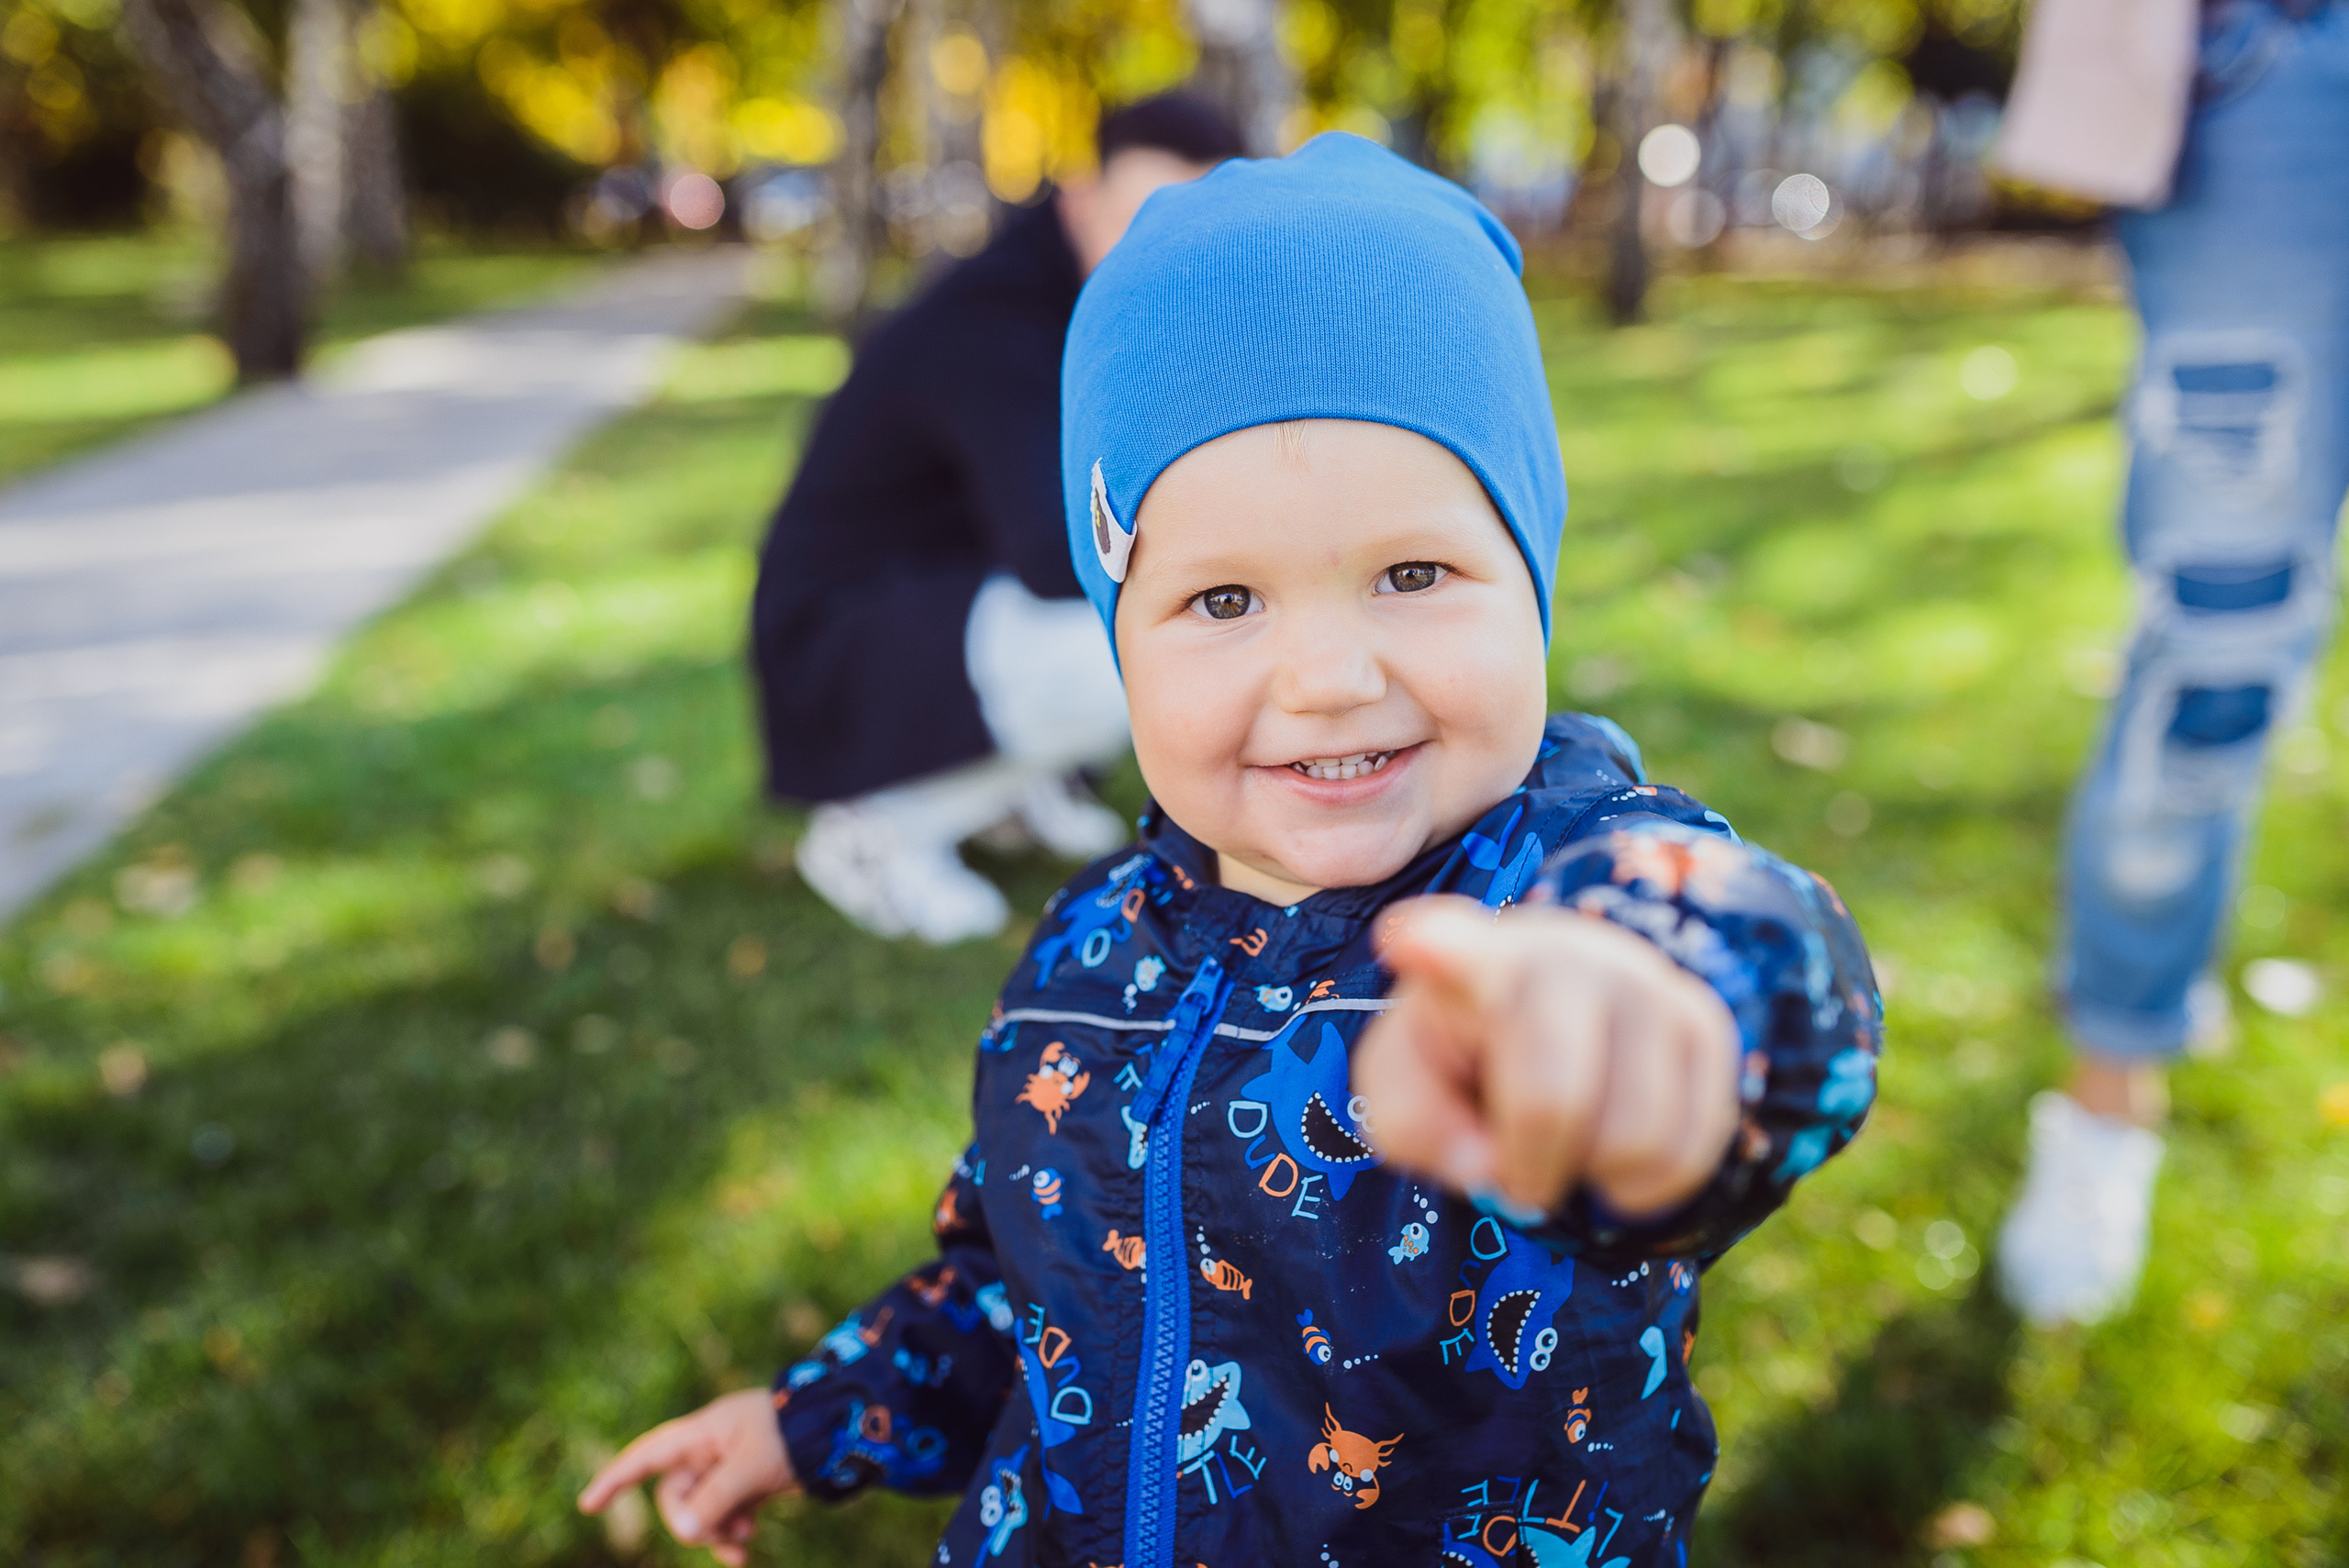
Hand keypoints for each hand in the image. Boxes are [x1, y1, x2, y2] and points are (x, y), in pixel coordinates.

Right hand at [578, 1388, 799, 1565]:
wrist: (841, 1428)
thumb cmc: (792, 1436)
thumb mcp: (750, 1469)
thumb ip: (714, 1500)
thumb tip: (683, 1532)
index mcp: (703, 1433)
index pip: (647, 1456)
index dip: (617, 1479)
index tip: (587, 1505)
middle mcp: (710, 1449)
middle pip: (676, 1495)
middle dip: (693, 1520)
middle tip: (724, 1533)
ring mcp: (729, 1467)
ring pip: (702, 1510)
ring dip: (716, 1531)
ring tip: (743, 1542)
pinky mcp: (749, 1483)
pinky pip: (725, 1514)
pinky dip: (730, 1533)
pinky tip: (743, 1551)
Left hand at [1355, 895, 1739, 1219]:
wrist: (1561, 1025)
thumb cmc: (1468, 1055)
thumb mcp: (1408, 1086)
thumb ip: (1410, 1122)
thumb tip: (1486, 1162)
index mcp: (1473, 959)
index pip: (1450, 945)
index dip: (1433, 947)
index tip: (1405, 941)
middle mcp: (1566, 955)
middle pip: (1552, 1096)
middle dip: (1532, 1163)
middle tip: (1519, 1168)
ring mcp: (1646, 982)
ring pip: (1636, 1134)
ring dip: (1595, 1173)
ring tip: (1573, 1145)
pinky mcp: (1703, 1024)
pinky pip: (1691, 1146)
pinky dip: (1651, 1184)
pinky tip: (1619, 1156)